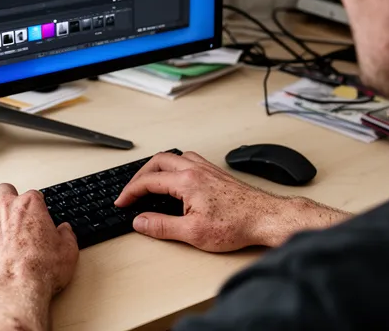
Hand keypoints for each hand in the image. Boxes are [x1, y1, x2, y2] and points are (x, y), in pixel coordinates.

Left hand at [0, 184, 78, 295]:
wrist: (15, 287)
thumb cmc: (39, 271)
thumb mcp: (67, 253)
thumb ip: (66, 236)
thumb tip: (64, 231)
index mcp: (30, 206)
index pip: (32, 195)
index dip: (33, 207)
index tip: (33, 217)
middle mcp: (5, 206)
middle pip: (2, 190)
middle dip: (4, 200)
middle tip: (6, 214)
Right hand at [115, 151, 349, 251]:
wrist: (265, 218)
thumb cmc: (236, 225)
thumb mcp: (192, 233)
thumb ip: (162, 226)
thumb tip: (140, 221)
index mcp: (186, 181)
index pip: (149, 181)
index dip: (131, 192)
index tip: (122, 201)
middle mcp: (195, 169)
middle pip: (158, 161)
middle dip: (140, 175)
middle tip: (131, 190)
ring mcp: (207, 168)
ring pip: (174, 156)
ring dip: (157, 166)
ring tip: (150, 180)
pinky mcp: (216, 173)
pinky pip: (188, 159)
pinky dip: (174, 165)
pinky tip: (176, 177)